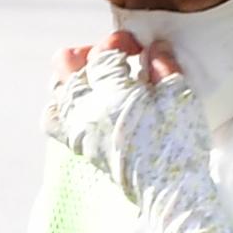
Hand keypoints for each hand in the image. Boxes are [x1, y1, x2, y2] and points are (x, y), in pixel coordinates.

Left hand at [43, 32, 210, 209]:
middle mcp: (85, 111)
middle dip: (91, 53)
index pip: (101, 54)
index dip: (119, 43)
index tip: (139, 48)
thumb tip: (154, 46)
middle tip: (117, 58)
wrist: (168, 190)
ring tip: (101, 78)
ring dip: (75, 75)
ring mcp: (77, 129)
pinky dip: (63, 105)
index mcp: (111, 95)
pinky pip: (52, 119)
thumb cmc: (178, 143)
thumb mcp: (179, 97)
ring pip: (56, 89)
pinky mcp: (78, 146)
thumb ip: (164, 66)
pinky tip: (86, 103)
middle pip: (65, 64)